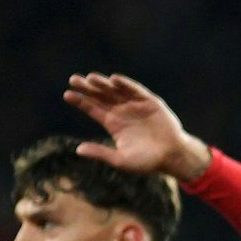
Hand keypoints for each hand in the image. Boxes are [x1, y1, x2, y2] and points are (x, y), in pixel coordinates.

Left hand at [62, 73, 211, 179]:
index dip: (80, 101)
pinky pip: (136, 90)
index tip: (67, 94)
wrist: (173, 157)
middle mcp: (122, 111)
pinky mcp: (150, 102)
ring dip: (104, 84)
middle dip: (88, 87)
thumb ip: (101, 153)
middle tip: (73, 80)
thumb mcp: (121, 160)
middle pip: (101, 96)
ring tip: (91, 78)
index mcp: (113, 123)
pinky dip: (126, 85)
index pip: (93, 108)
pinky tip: (114, 80)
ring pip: (115, 91)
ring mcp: (136, 105)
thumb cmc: (147, 162)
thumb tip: (77, 150)